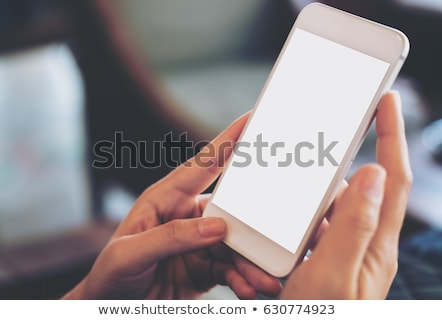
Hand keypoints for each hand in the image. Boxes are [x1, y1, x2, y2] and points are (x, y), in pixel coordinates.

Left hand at [63, 113, 280, 299]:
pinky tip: (249, 289)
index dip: (227, 140)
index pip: (202, 165)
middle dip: (254, 227)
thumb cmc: (110, 274)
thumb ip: (171, 237)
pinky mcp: (205, 267)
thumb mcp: (130, 253)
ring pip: (237, 246)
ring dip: (253, 263)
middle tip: (276, 237)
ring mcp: (198, 242)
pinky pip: (232, 269)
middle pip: (231, 212)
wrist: (109, 307)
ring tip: (266, 281)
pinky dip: (244, 279)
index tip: (251, 119)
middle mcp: (186, 216)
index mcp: (165, 199)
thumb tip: (217, 227)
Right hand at [280, 91, 412, 298]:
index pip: (390, 179)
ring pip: (324, 211)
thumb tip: (371, 173)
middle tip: (312, 149)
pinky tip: (275, 231)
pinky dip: (292, 223)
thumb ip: (354, 226)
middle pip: (351, 190)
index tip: (386, 101)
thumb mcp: (334, 277)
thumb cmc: (323, 319)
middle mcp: (359, 245)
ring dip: (304, 202)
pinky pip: (307, 231)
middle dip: (333, 168)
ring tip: (283, 203)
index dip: (390, 137)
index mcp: (373, 244)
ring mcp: (338, 254)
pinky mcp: (318, 262)